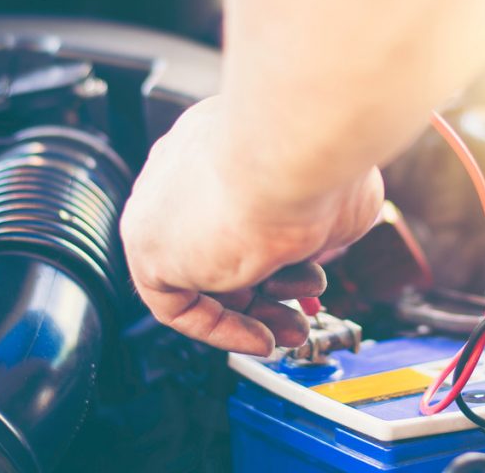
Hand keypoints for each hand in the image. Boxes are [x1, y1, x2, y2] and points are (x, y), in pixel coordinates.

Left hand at [120, 97, 383, 354]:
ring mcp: (164, 205)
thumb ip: (323, 223)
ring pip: (205, 275)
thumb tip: (328, 242)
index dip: (284, 251)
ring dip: (255, 312)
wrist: (292, 156)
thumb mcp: (336, 201)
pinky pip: (178, 303)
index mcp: (231, 145)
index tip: (314, 275)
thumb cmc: (320, 165)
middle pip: (223, 244)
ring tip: (296, 330)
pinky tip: (263, 338)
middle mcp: (192, 169)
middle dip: (272, 287)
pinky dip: (221, 329)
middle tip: (306, 308)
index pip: (242, 208)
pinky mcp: (148, 246)